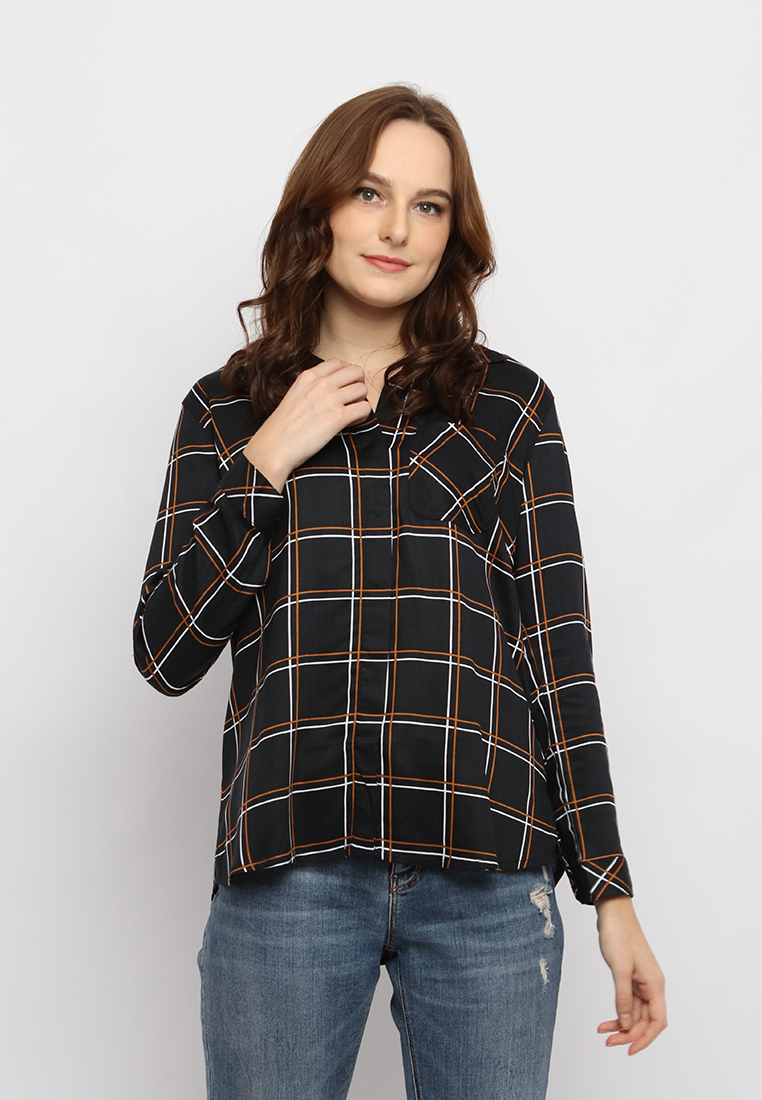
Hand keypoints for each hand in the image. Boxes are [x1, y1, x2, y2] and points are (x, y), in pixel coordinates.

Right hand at [243, 358, 370, 491]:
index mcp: (309, 376)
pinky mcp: (338, 417)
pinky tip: (351, 423)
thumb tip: (332, 388)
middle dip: (358, 385)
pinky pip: (365, 408)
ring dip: (360, 401)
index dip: (345, 375)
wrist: (274, 447)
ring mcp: (330, 399)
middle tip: (352, 400)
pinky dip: (362, 416)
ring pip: (362, 389)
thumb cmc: (282, 427)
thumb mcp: (294, 395)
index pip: (339, 363)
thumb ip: (312, 387)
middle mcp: (321, 383)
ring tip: (351, 414)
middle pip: (356, 371)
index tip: (343, 387)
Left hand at [594, 896, 666, 1054]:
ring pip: (635, 1013)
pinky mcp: (631, 978)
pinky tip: (606, 1020)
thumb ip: (624, 998)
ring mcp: (642, 982)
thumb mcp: (620, 969)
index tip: (630, 1049)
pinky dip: (618, 1012)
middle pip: (645, 1020)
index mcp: (655, 984)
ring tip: (604, 1032)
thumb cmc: (619, 936)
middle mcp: (652, 986)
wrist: (613, 914)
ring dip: (621, 1024)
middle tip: (609, 1042)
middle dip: (629, 1033)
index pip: (657, 1021)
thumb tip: (627, 1023)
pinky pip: (628, 1002)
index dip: (646, 1038)